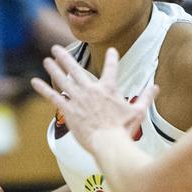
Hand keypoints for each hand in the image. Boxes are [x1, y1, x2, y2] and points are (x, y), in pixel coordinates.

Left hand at [31, 45, 157, 151]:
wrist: (108, 143)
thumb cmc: (124, 129)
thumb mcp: (139, 111)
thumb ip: (147, 97)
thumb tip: (156, 87)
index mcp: (109, 89)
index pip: (112, 68)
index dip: (112, 58)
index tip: (111, 51)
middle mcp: (91, 90)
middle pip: (76, 69)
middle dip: (65, 57)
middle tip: (56, 48)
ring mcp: (78, 99)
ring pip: (63, 79)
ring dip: (54, 68)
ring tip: (47, 59)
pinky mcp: (69, 110)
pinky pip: (54, 96)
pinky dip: (43, 88)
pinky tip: (34, 81)